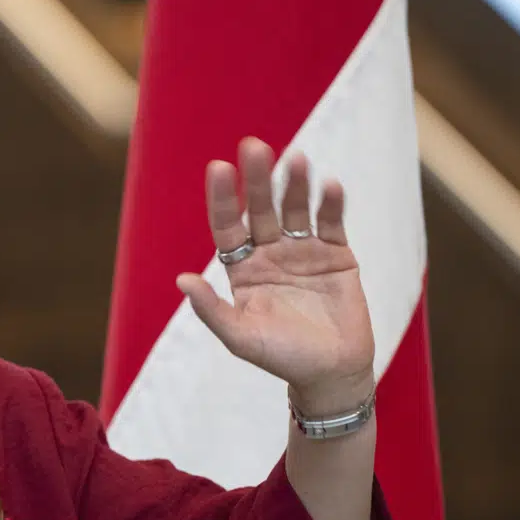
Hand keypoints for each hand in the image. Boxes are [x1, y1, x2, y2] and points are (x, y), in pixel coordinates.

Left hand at [177, 138, 375, 415]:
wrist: (331, 374)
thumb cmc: (281, 357)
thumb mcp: (241, 337)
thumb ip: (212, 310)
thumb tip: (181, 280)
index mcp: (243, 267)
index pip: (229, 225)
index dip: (224, 198)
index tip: (218, 168)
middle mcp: (271, 253)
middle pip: (263, 209)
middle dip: (258, 179)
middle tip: (255, 146)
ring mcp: (305, 250)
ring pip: (297, 210)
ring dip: (295, 185)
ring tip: (296, 160)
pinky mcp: (337, 255)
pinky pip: (332, 223)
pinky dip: (331, 205)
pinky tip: (329, 185)